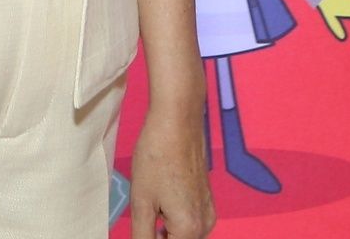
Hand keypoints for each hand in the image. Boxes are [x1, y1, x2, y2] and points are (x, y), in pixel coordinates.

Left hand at [128, 103, 212, 238]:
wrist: (177, 122)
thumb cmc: (157, 157)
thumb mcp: (141, 204)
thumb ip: (142, 236)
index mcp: (190, 230)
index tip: (142, 224)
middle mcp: (205, 225)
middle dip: (157, 236)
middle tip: (144, 215)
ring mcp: (208, 212)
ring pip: (183, 236)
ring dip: (165, 231)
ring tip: (150, 205)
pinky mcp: (207, 201)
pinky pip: (189, 223)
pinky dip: (173, 221)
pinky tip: (160, 201)